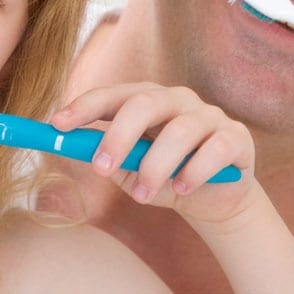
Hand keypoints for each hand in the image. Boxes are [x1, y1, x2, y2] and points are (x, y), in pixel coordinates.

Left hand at [50, 82, 255, 225]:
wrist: (215, 199)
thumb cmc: (164, 176)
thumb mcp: (128, 168)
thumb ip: (104, 155)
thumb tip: (69, 146)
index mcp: (147, 100)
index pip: (113, 94)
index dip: (84, 106)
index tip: (57, 124)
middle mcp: (177, 99)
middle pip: (145, 103)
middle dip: (119, 135)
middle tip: (101, 169)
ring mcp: (209, 115)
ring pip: (180, 130)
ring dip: (155, 166)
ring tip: (142, 195)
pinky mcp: (236, 137)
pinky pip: (215, 148)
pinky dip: (194, 170)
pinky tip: (183, 188)